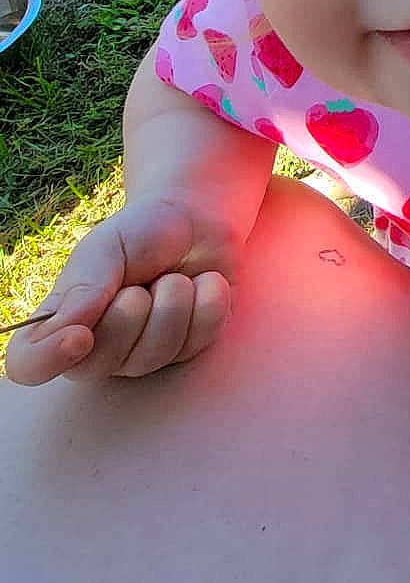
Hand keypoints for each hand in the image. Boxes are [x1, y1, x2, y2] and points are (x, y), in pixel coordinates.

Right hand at [5, 194, 239, 384]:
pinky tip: (204, 283)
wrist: (199, 218)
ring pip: (155, 355)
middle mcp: (99, 347)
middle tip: (142, 281)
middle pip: (99, 364)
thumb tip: (67, 329)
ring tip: (173, 277)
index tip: (80, 336)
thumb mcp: (110, 245)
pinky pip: (198, 342)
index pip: (28, 365)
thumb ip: (87, 285)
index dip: (46, 361)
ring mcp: (145, 353)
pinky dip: (208, 303)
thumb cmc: (144, 232)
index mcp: (63, 319)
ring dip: (173, 302)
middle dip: (129, 312)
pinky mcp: (189, 348)